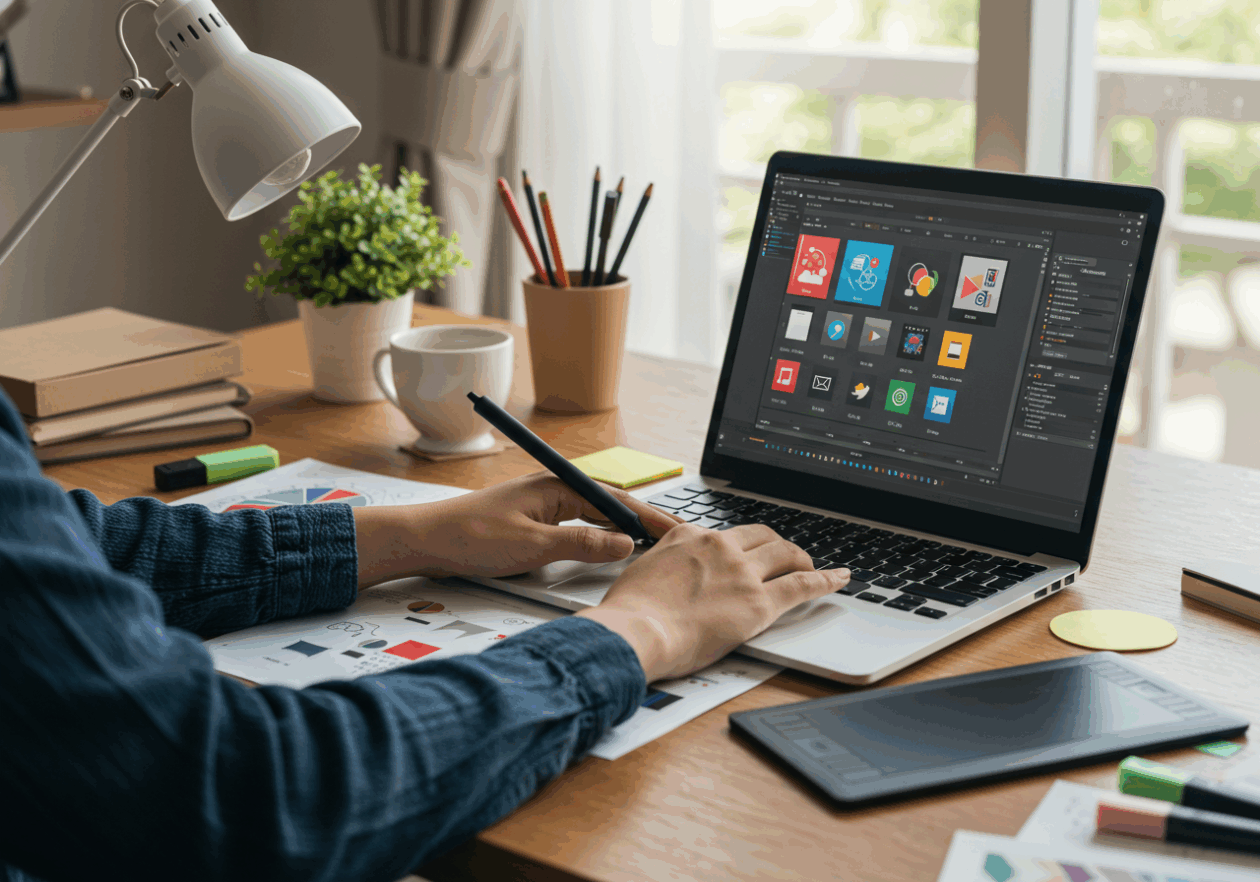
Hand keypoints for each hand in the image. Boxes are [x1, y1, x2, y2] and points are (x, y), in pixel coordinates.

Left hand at [352, 471, 681, 587]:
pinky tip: (608, 550)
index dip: (649, 517)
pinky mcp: (531, 521)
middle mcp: (551, 489)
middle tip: (676, 542)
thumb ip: (582, 544)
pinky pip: (576, 525)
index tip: (676, 532)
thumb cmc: (471, 538)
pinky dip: (598, 536)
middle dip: (643, 521)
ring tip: (652, 547)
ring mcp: (541, 505)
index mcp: (556, 487)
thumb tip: (624, 544)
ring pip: (593, 515)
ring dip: (621, 529)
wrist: (424, 540)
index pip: (615, 500)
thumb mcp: (534, 546)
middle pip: (609, 505)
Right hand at [577, 524, 849, 681]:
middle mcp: (719, 547)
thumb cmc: (630, 612)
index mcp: (689, 536)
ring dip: (802, 559)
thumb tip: (668, 576)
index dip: (743, 544)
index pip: (726, 533)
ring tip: (811, 566)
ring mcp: (742, 573)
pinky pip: (802, 584)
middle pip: (762, 537)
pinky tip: (839, 578)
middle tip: (785, 557)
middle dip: (777, 545)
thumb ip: (664, 566)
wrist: (636, 631)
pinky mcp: (759, 602)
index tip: (747, 551)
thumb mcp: (641, 571)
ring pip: (785, 555)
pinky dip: (825, 579)